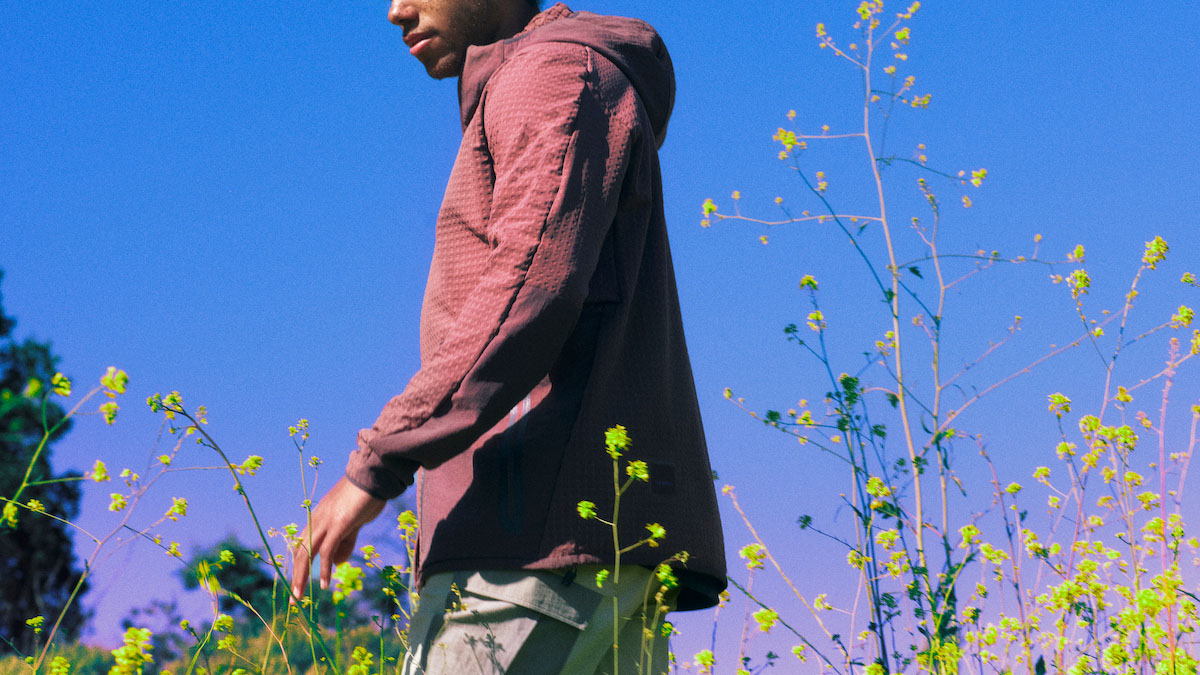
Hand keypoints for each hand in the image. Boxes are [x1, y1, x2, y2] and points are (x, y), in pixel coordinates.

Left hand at [290, 476, 385, 602]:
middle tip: (294, 598)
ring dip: (302, 577)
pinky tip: (325, 583)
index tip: (297, 583)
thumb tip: (336, 564)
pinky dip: (324, 569)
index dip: (298, 565)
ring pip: (308, 553)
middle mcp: (318, 520)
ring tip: (300, 596)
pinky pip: (327, 551)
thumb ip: (345, 542)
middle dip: (296, 576)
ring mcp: (326, 521)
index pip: (303, 545)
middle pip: (301, 551)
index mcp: (319, 518)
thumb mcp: (354, 523)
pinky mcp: (338, 524)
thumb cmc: (366, 497)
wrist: (374, 476)